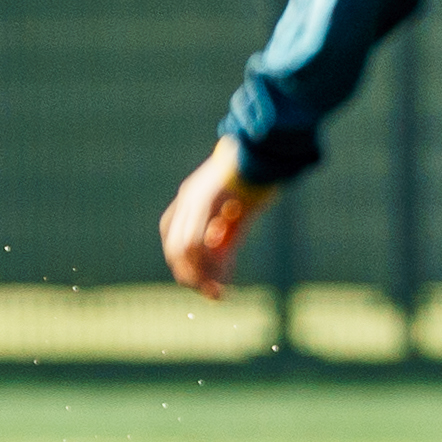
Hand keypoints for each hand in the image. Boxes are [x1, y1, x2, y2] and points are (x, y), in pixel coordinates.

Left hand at [159, 139, 278, 298]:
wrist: (266, 147)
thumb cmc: (259, 177)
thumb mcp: (241, 211)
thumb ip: (228, 236)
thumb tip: (222, 266)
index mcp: (192, 197)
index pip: (175, 237)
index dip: (184, 263)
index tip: (203, 281)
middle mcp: (188, 198)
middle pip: (175, 247)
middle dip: (190, 275)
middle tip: (211, 294)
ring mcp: (195, 198)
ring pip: (183, 248)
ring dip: (199, 274)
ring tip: (217, 291)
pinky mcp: (207, 199)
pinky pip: (198, 241)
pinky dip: (209, 264)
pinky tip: (223, 276)